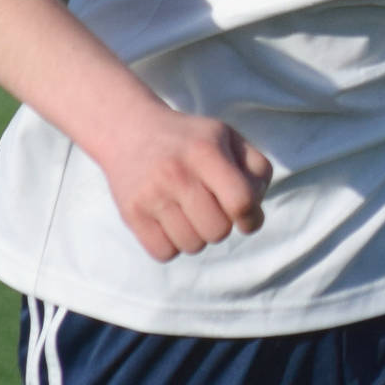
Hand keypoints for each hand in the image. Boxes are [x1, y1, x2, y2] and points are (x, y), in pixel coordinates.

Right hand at [94, 102, 274, 260]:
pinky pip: (164, 253)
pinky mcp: (130, 214)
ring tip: (189, 213)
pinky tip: (171, 223)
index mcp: (206, 152)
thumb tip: (256, 210)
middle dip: (222, 225)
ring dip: (198, 236)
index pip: (241, 201)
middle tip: (211, 208)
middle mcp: (177, 174)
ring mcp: (151, 196)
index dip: (252, 218)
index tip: (249, 219)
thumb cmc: (190, 139)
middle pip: (218, 230)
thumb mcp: (228, 137)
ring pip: (192, 246)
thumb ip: (255, 168)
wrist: (129, 131)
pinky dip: (173, 245)